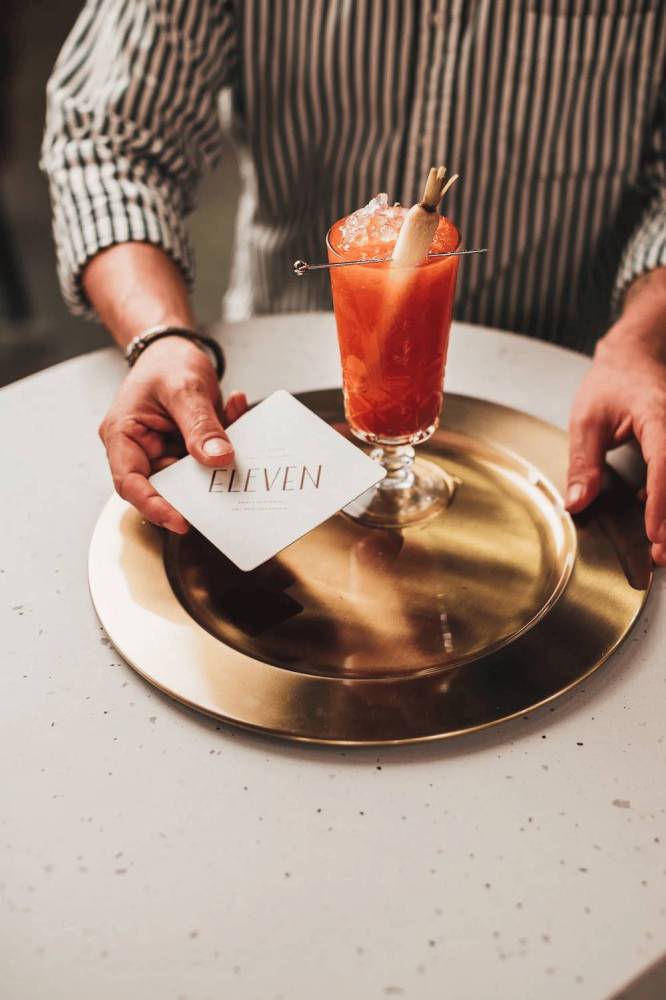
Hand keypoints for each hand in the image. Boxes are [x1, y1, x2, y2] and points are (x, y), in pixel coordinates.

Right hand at [99, 337, 246, 532]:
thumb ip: (200, 426)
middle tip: (225, 483)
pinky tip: (235, 408)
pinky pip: (208, 457)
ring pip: (194, 473)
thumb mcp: (184, 388)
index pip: (131, 483)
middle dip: (199, 484)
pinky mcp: (187, 449)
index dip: (154, 506)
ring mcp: (165, 450)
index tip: (181, 520)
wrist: (174, 346)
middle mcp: (141, 449)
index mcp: (123, 436)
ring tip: (234, 423)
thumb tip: (218, 458)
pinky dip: (226, 439)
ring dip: (217, 456)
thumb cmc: (166, 362)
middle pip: (166, 484)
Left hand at [566, 271, 665, 565]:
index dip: (662, 502)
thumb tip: (577, 503)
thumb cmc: (612, 381)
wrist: (634, 355)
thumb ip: (583, 464)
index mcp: (658, 417)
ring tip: (663, 549)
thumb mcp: (586, 420)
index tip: (654, 533)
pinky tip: (658, 519)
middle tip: (661, 555)